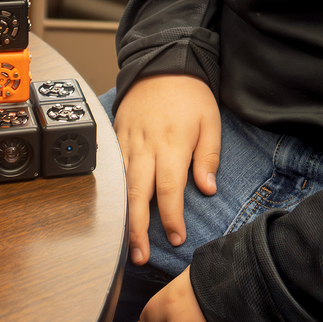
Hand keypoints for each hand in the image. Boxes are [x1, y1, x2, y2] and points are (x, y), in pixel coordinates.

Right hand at [114, 75, 220, 264]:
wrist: (162, 64)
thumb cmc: (191, 94)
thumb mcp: (211, 121)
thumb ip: (209, 157)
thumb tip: (208, 189)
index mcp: (173, 144)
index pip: (170, 190)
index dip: (171, 217)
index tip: (177, 238)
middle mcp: (147, 147)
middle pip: (139, 194)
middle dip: (138, 228)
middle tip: (141, 257)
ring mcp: (128, 143)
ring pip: (122, 186)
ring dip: (123, 217)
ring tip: (126, 244)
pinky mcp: (117, 137)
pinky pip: (112, 169)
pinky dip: (112, 192)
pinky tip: (111, 211)